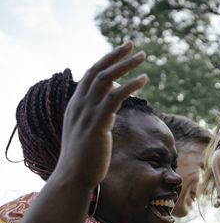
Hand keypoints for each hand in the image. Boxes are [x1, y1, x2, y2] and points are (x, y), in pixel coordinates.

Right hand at [57, 42, 146, 187]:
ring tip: (143, 57)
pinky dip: (129, 86)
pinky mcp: (97, 124)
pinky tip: (143, 79)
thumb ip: (100, 111)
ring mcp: (86, 113)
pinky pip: (114, 98)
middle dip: (116, 56)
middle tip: (133, 45)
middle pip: (97, 71)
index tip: (122, 51)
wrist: (74, 178)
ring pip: (106, 80)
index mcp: (76, 104)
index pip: (90, 74)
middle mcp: (79, 104)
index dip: (106, 60)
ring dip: (126, 66)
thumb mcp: (91, 129)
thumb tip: (114, 98)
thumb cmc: (86, 157)